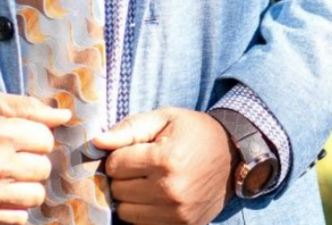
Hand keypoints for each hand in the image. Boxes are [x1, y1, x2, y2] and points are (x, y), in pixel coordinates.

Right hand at [0, 90, 71, 224]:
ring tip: (14, 174)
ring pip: (35, 196)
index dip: (38, 135)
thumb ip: (29, 107)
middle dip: (35, 159)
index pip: (46, 140)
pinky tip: (5, 191)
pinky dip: (16, 206)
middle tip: (18, 154)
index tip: (24, 134)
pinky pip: (17, 219)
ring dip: (29, 184)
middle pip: (43, 168)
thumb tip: (64, 116)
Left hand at [91, 108, 236, 224]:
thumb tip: (97, 142)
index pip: (115, 165)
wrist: (233, 156)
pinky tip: (155, 196)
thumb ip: (130, 129)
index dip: (120, 155)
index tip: (135, 150)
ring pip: (126, 212)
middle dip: (123, 176)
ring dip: (130, 197)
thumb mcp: (164, 118)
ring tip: (147, 182)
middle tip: (141, 166)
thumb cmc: (194, 132)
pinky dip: (143, 212)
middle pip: (118, 189)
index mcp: (166, 159)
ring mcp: (177, 213)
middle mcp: (170, 190)